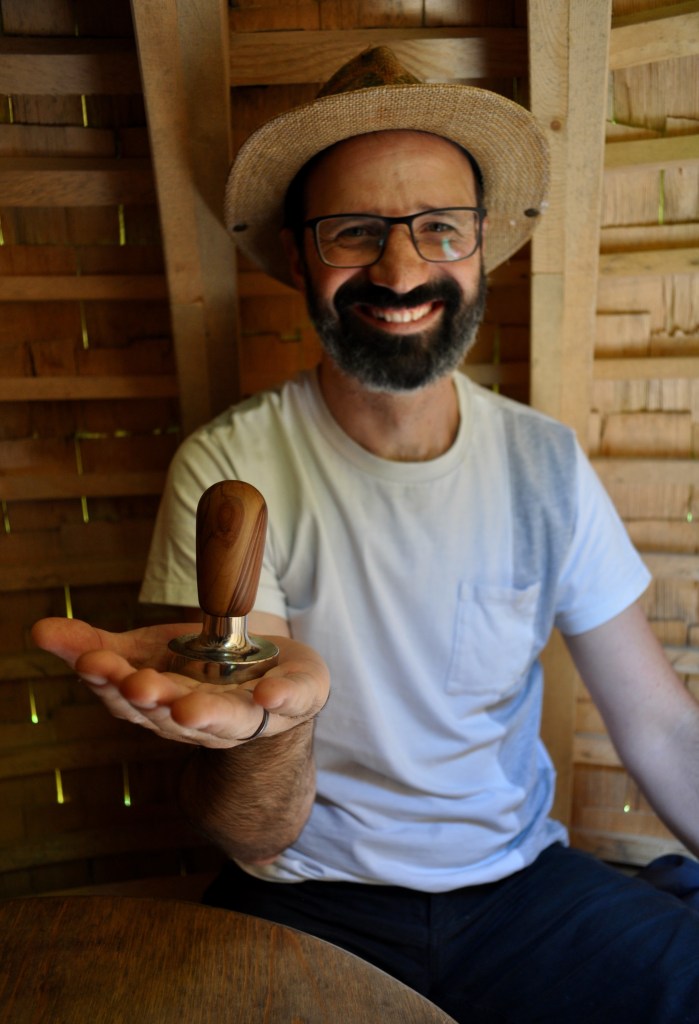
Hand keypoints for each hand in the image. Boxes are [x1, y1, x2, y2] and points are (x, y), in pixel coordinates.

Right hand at [31, 617, 329, 749]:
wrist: (271, 681)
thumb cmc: (200, 669)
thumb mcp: (146, 652)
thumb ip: (95, 647)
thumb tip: (38, 630)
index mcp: (163, 708)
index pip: (130, 700)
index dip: (110, 682)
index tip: (92, 663)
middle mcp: (203, 720)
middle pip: (172, 715)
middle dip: (152, 701)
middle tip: (134, 683)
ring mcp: (250, 716)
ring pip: (227, 721)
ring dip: (206, 715)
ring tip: (186, 705)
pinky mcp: (295, 699)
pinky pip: (292, 702)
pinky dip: (281, 700)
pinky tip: (270, 694)